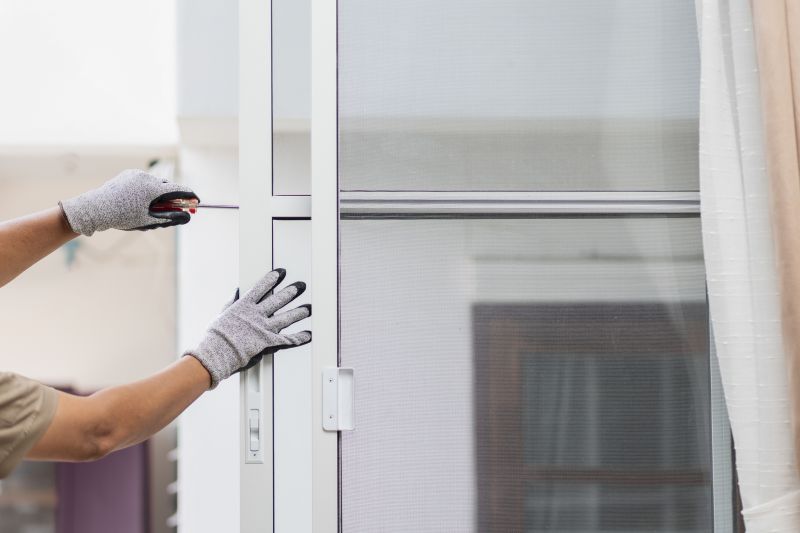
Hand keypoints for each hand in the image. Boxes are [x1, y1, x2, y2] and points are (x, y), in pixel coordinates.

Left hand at [59, 169, 198, 235]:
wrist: (95, 209)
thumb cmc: (122, 217)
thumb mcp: (148, 221)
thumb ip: (170, 218)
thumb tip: (187, 217)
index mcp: (152, 188)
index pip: (178, 190)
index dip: (189, 196)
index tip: (197, 201)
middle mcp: (146, 177)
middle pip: (167, 186)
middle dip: (173, 197)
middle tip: (178, 208)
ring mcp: (135, 174)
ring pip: (155, 183)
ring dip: (158, 193)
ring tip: (151, 207)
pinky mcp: (127, 174)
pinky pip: (143, 180)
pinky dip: (146, 189)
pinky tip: (138, 200)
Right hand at [186, 269, 311, 387]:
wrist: (216, 354)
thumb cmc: (215, 337)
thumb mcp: (221, 315)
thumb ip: (231, 302)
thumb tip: (237, 290)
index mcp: (244, 306)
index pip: (261, 288)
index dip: (272, 279)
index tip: (281, 272)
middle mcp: (256, 315)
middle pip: (278, 300)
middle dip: (291, 292)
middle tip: (301, 286)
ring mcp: (263, 328)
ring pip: (286, 318)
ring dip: (299, 312)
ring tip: (308, 308)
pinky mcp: (268, 342)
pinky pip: (287, 340)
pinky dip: (299, 338)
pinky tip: (308, 335)